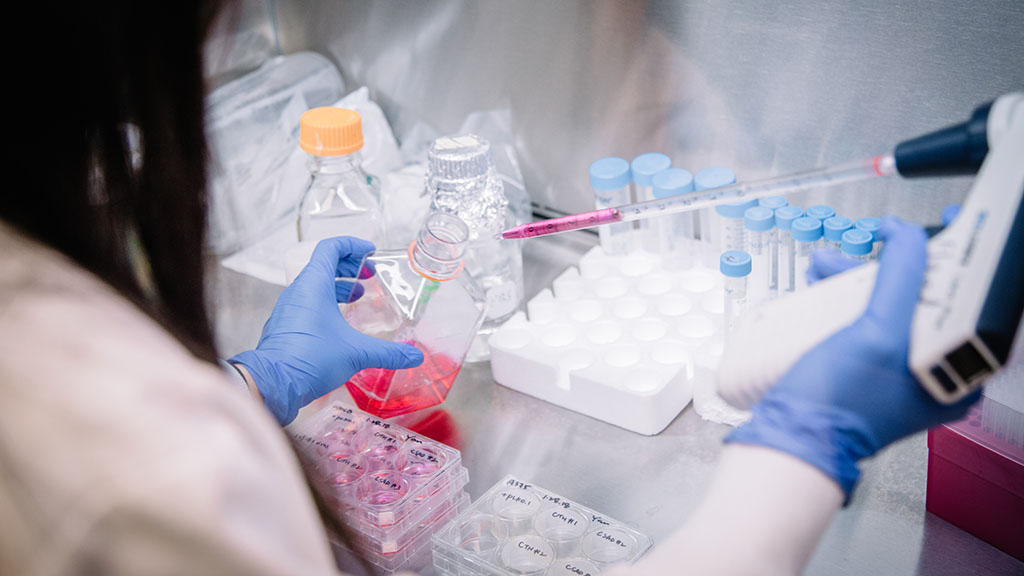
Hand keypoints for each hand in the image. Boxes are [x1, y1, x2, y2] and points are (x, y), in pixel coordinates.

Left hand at [230, 237, 423, 424]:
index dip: (352, 245)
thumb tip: (415, 357)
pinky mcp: (285, 326)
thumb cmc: (311, 358)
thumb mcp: (356, 353)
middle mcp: (298, 292)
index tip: (370, 251)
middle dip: (349, 266)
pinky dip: (325, 303)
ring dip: (338, 286)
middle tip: (369, 276)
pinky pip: (307, 303)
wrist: (274, 384)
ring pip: (314, 285)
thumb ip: (388, 353)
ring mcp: (289, 309)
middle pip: (323, 265)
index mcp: (313, 285)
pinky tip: (340, 322)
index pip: (330, 248)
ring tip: (358, 297)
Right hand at [726, 217, 979, 497]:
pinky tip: (824, 287)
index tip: (952, 227)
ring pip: (893, 305)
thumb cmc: (838, 407)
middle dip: (894, 266)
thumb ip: (900, 280)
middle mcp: (935, 370)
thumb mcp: (877, 333)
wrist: (791, 439)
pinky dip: (847, 298)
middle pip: (928, 298)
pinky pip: (868, 320)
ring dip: (860, 279)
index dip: (960, 260)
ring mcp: (901, 370)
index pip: (972, 301)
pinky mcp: (870, 369)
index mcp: (958, 371)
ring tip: (827, 267)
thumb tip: (908, 239)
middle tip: (875, 246)